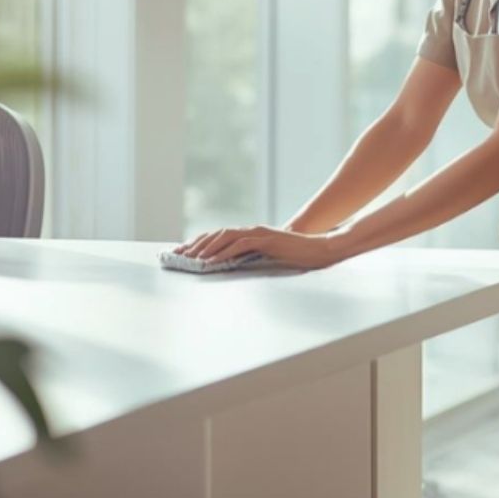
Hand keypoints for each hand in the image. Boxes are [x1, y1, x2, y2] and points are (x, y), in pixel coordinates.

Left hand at [174, 224, 344, 269]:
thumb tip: (232, 267)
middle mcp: (253, 230)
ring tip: (191, 259)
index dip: (201, 243)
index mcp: (252, 233)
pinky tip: (211, 262)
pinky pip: (240, 245)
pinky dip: (223, 253)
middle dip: (197, 244)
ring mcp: (260, 233)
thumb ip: (252, 258)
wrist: (318, 250)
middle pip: (218, 233)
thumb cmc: (296, 256)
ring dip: (206, 247)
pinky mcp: (267, 240)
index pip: (220, 235)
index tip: (184, 252)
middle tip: (179, 255)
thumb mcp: (268, 257)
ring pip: (225, 236)